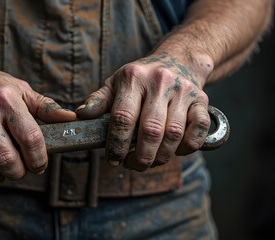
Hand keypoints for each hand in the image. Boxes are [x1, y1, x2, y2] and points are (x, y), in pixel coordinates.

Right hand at [0, 55, 75, 182]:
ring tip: (3, 171)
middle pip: (7, 159)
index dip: (39, 159)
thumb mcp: (21, 89)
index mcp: (7, 99)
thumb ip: (46, 107)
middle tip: (21, 170)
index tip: (39, 165)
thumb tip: (72, 119)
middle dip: (19, 172)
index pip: (31, 138)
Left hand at [76, 52, 210, 170]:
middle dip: (140, 157)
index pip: (123, 117)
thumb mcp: (115, 83)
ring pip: (174, 134)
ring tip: (148, 161)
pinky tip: (175, 151)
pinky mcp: (202, 100)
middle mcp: (160, 81)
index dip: (117, 144)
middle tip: (132, 165)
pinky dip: (188, 147)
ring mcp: (183, 91)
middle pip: (150, 130)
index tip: (113, 159)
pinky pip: (199, 129)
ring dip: (160, 156)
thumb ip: (98, 100)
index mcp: (133, 77)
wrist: (178, 60)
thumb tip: (80, 116)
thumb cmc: (140, 78)